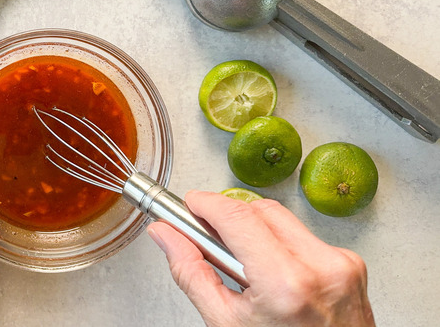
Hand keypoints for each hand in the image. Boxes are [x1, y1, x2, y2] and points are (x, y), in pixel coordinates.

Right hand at [148, 190, 373, 326]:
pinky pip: (303, 236)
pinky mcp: (350, 264)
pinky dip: (280, 246)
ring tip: (244, 267)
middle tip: (208, 237)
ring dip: (255, 231)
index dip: (206, 204)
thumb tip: (166, 236)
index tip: (190, 203)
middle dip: (229, 217)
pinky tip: (271, 272)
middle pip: (260, 210)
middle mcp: (320, 267)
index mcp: (286, 284)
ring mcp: (340, 264)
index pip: (237, 217)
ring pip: (283, 219)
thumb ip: (191, 273)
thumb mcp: (225, 323)